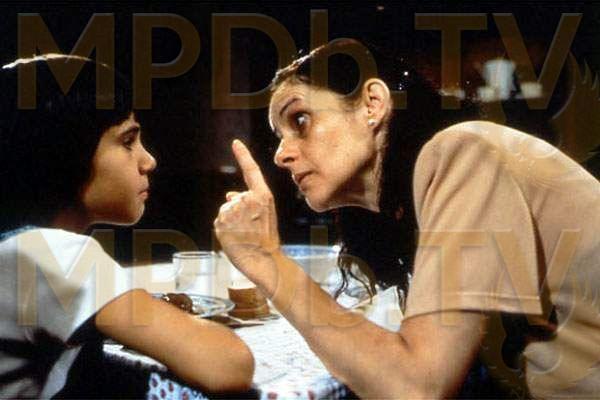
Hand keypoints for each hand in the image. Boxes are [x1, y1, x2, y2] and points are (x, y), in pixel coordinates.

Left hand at [214, 140, 280, 281]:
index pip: (251, 171)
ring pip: (226, 211)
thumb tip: (229, 195)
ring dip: (231, 222)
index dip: (243, 156)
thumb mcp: (265, 216)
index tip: (235, 143)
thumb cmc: (266, 239)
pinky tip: (235, 238)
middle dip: (238, 210)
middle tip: (251, 227)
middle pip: (235, 199)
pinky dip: (224, 230)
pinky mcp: (221, 223)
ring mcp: (234, 211)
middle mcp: (248, 200)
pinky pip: (219, 222)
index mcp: (263, 196)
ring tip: (244, 234)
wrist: (264, 259)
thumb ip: (251, 202)